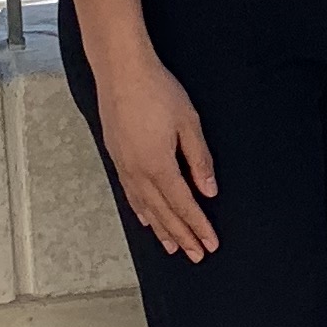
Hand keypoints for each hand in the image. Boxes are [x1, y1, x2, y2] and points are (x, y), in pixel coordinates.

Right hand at [104, 46, 221, 258]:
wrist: (121, 71)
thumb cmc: (157, 91)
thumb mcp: (188, 123)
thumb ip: (199, 159)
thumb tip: (209, 191)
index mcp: (158, 165)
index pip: (183, 204)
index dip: (198, 226)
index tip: (210, 243)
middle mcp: (138, 172)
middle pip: (163, 213)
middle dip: (182, 235)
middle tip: (196, 255)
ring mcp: (124, 166)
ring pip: (145, 207)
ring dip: (160, 229)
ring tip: (173, 246)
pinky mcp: (116, 157)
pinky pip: (130, 193)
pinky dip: (140, 210)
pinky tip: (145, 219)